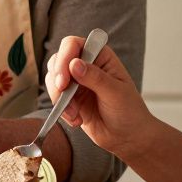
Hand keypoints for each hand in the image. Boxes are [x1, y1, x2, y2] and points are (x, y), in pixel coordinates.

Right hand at [44, 36, 151, 154]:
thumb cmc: (129, 111)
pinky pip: (54, 97)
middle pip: (58, 60)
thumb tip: (74, 64)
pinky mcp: (68, 98)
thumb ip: (95, 78)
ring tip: (74, 114)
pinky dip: (60, 110)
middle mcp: (85, 65)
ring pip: (52, 79)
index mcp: (100, 56)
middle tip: (63, 94)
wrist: (127, 137)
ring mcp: (75, 81)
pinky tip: (76, 119)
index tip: (65, 78)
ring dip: (59, 98)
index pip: (73, 44)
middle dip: (57, 78)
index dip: (64, 57)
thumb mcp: (116, 93)